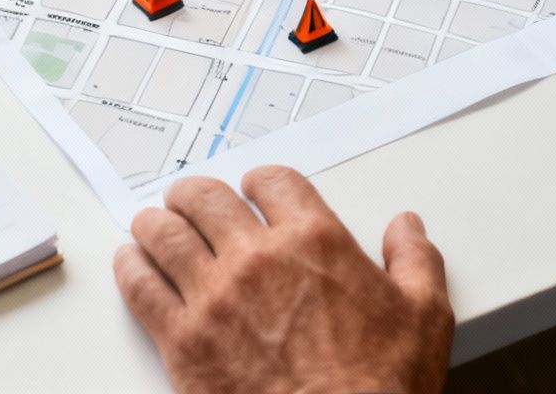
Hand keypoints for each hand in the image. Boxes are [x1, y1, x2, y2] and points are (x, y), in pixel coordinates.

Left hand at [114, 167, 452, 393]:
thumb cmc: (381, 385)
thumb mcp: (424, 315)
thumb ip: (415, 260)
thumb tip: (407, 227)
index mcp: (315, 241)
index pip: (274, 182)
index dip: (261, 182)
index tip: (254, 190)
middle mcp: (258, 258)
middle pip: (206, 198)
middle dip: (195, 194)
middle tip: (189, 199)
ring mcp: (214, 297)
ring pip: (165, 235)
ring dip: (156, 223)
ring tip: (153, 224)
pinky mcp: (182, 340)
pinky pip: (142, 288)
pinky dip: (131, 268)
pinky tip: (131, 263)